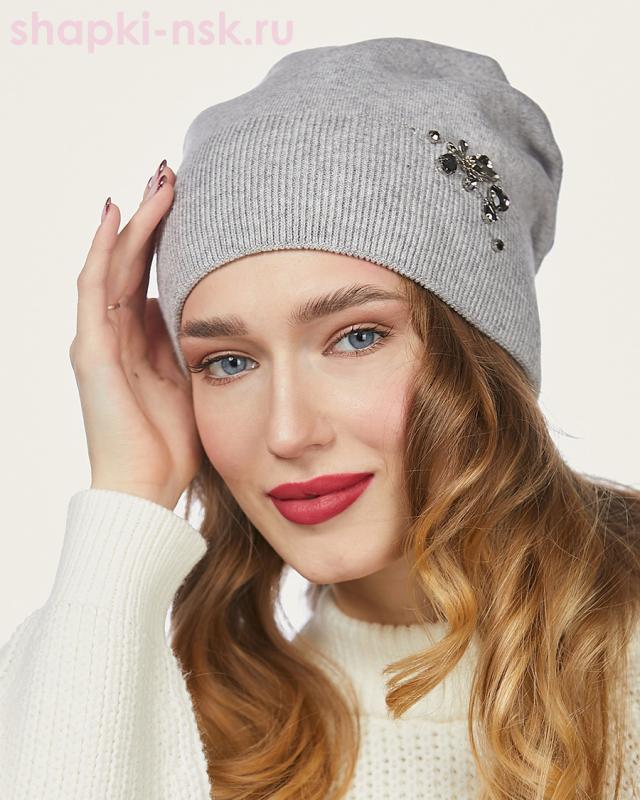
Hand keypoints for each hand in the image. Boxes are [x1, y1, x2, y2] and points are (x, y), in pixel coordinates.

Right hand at [69, 162, 204, 510]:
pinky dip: (105, 250)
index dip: (166, 236)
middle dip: (152, 216)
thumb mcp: (189, 379)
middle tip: (173, 173)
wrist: (148, 488)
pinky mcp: (92, 351)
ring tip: (157, 180)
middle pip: (132, 260)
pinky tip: (117, 214)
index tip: (192, 200)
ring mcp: (98, 340)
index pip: (149, 274)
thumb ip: (186, 343)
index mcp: (138, 339)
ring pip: (115, 264)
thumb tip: (193, 306)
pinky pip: (96, 289)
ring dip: (135, 221)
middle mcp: (113, 333)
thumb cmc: (172, 442)